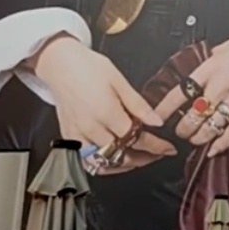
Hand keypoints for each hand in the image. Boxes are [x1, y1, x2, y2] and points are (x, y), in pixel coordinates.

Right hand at [30, 34, 173, 174]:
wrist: (60, 64)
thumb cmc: (88, 67)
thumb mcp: (119, 81)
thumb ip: (138, 105)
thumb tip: (157, 121)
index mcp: (106, 113)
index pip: (136, 138)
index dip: (155, 146)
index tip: (168, 148)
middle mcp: (91, 128)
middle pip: (122, 154)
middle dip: (144, 157)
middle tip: (158, 153)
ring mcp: (78, 136)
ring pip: (105, 162)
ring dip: (125, 164)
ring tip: (141, 157)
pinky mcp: (69, 138)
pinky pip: (87, 162)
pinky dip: (103, 165)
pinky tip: (116, 159)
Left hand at [155, 15, 228, 156]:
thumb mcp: (219, 50)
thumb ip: (206, 67)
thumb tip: (195, 79)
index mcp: (208, 70)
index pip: (178, 95)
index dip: (163, 111)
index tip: (154, 120)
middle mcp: (219, 86)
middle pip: (192, 117)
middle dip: (182, 129)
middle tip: (180, 132)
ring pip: (209, 128)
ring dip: (198, 138)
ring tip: (195, 139)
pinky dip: (221, 143)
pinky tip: (213, 150)